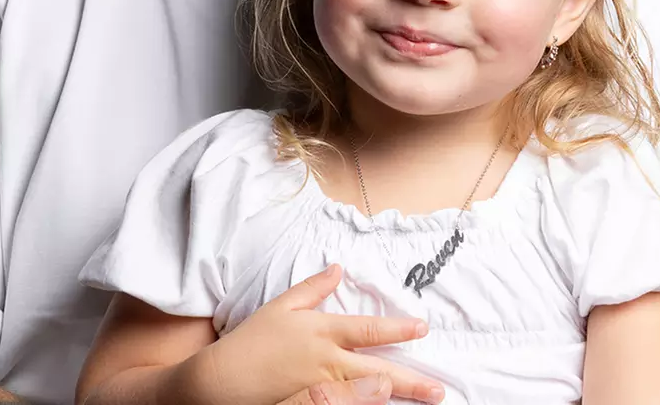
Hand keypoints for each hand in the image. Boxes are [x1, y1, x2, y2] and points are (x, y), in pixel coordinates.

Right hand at [177, 264, 444, 404]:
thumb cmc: (250, 340)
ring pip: (368, 392)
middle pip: (378, 370)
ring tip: (425, 398)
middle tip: (438, 387)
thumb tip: (338, 269)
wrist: (220, 379)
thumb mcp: (281, 307)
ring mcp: (321, 387)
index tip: (422, 328)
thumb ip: (312, 289)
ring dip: (397, 394)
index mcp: (322, 332)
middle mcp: (327, 360)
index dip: (398, 328)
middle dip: (411, 378)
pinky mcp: (311, 403)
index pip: (369, 330)